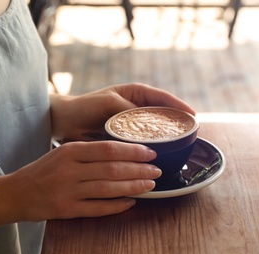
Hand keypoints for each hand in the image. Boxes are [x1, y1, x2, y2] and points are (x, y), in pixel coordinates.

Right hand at [7, 141, 160, 221]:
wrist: (15, 192)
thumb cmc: (44, 170)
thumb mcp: (64, 152)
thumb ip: (90, 151)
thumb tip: (125, 152)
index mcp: (71, 151)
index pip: (109, 149)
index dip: (133, 151)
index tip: (150, 152)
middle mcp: (70, 169)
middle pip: (112, 169)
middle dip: (139, 170)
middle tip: (156, 170)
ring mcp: (68, 191)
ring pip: (108, 188)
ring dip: (133, 187)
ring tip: (150, 185)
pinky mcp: (66, 210)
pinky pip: (98, 208)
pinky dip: (117, 206)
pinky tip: (131, 202)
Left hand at [49, 83, 195, 140]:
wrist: (66, 122)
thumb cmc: (85, 107)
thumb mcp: (109, 104)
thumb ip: (129, 111)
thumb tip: (150, 123)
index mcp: (135, 94)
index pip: (163, 98)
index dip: (179, 106)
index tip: (192, 115)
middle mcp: (137, 108)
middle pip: (163, 114)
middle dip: (176, 122)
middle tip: (190, 133)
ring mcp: (133, 124)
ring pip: (155, 129)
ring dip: (166, 136)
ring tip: (179, 144)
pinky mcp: (127, 137)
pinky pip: (144, 141)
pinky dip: (152, 146)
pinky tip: (159, 154)